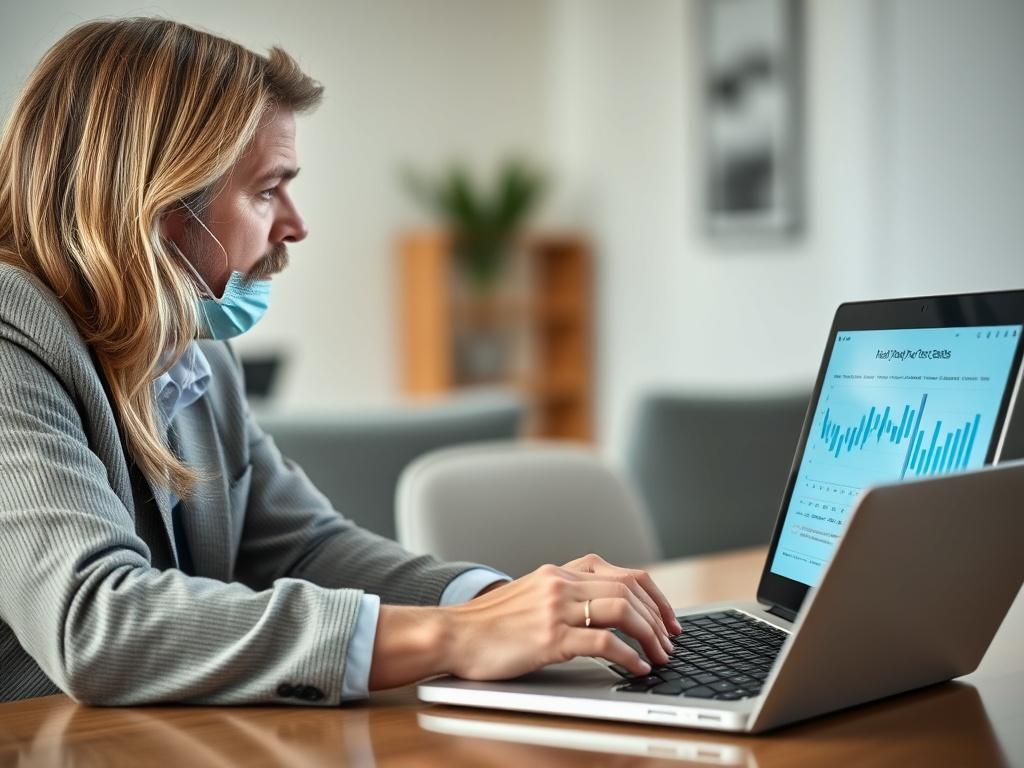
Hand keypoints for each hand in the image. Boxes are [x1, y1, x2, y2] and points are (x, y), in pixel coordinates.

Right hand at [444, 556, 677, 680]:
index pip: (624, 573)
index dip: (655, 596)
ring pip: (621, 610)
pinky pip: (602, 642)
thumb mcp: (531, 595)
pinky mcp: (548, 638)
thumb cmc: (489, 624)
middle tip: (670, 642)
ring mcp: (555, 609)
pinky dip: (628, 656)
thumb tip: (604, 609)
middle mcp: (560, 583)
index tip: (669, 619)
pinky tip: (635, 668)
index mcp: (560, 571)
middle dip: (658, 618)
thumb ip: (563, 594)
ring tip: (658, 656)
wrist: (452, 634)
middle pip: (629, 589)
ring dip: (649, 635)